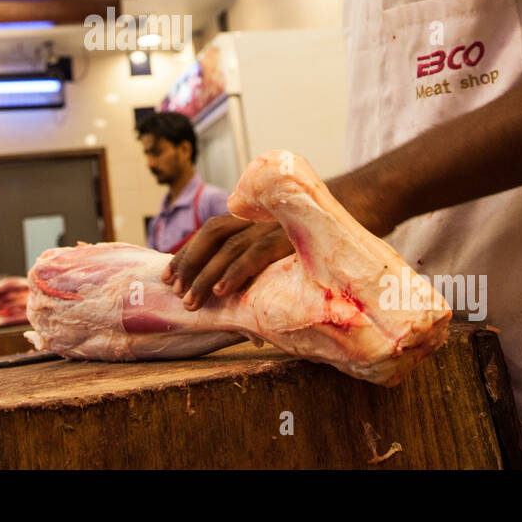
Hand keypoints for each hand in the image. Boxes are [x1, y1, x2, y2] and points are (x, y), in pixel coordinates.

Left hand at [160, 214, 292, 310]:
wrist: (354, 248)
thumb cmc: (305, 267)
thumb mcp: (272, 265)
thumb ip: (245, 269)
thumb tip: (215, 295)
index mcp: (253, 220)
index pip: (211, 231)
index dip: (187, 253)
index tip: (166, 277)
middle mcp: (261, 218)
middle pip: (215, 232)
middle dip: (190, 262)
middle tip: (176, 292)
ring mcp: (276, 226)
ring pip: (231, 246)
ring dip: (206, 276)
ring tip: (191, 302)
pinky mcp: (291, 239)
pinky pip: (258, 253)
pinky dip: (235, 272)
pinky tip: (221, 292)